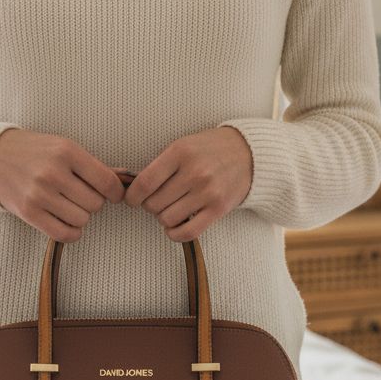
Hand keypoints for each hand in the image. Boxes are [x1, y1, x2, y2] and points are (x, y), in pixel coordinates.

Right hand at [0, 128, 125, 241]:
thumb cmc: (35, 152)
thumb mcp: (64, 147)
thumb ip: (92, 165)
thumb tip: (125, 179)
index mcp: (67, 152)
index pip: (107, 181)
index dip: (116, 192)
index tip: (112, 194)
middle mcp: (53, 173)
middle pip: (96, 203)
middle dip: (93, 202)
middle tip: (81, 196)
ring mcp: (40, 194)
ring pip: (82, 220)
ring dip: (80, 216)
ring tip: (69, 205)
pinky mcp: (29, 212)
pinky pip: (64, 233)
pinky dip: (71, 232)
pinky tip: (67, 222)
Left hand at [123, 127, 253, 239]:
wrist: (248, 153)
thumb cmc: (209, 149)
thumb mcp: (183, 145)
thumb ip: (160, 165)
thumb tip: (134, 189)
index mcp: (180, 152)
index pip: (145, 182)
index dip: (132, 196)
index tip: (132, 199)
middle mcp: (194, 172)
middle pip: (154, 203)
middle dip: (149, 206)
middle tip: (157, 200)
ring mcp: (208, 192)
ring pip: (167, 219)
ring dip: (163, 218)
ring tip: (170, 208)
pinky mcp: (219, 209)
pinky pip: (188, 232)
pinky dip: (175, 234)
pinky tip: (174, 226)